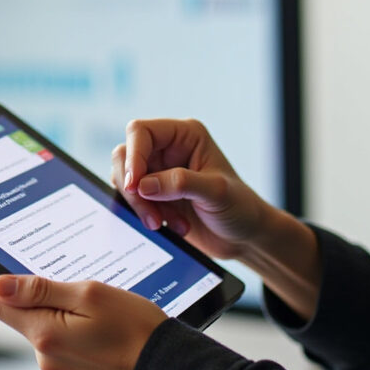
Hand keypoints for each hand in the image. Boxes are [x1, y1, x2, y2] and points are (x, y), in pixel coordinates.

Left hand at [0, 264, 164, 369]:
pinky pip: (63, 346)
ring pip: (45, 331)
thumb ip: (42, 289)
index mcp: (46, 333)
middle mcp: (47, 357)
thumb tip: (0, 283)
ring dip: (53, 313)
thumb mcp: (90, 295)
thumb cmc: (137, 328)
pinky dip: (70, 330)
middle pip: (22, 317)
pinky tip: (96, 324)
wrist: (168, 367)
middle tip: (35, 270)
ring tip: (86, 301)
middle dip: (24, 294)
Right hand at [111, 118, 272, 261]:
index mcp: (185, 135)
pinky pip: (131, 199)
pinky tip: (169, 226)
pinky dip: (144, 215)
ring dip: (141, 205)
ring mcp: (158, 172)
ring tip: (165, 223)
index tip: (136, 186)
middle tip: (153, 216)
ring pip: (125, 179)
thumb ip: (180, 184)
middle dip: (134, 188)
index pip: (141, 132)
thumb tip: (143, 185)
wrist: (244, 237)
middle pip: (125, 155)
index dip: (133, 156)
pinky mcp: (153, 195)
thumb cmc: (239, 207)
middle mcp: (168, 149)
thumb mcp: (216, 193)